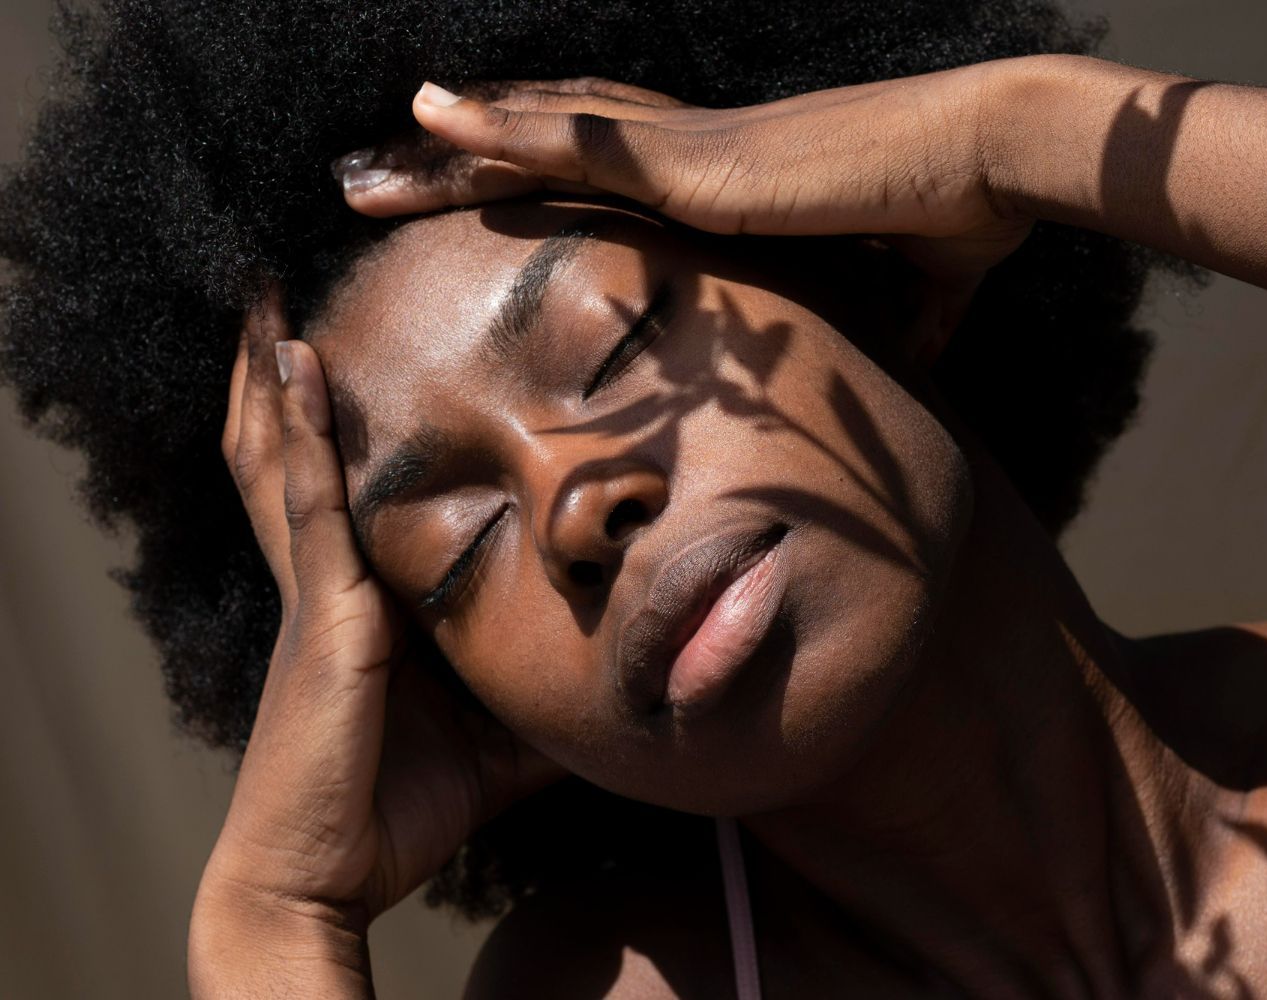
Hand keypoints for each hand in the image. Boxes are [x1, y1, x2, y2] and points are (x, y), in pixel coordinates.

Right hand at [191, 291, 562, 991]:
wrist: (330, 872)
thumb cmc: (405, 805)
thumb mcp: (501, 732)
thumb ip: (549, 689)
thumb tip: (633, 673)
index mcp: (367, 600)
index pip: (354, 491)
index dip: (341, 429)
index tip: (360, 363)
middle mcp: (332, 578)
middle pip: (302, 456)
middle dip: (292, 383)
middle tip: (288, 299)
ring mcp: (319, 587)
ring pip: (286, 457)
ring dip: (280, 378)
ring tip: (271, 300)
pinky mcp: (320, 606)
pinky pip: (305, 497)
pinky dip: (300, 428)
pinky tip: (294, 361)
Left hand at [339, 66, 1037, 358]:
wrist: (985, 162)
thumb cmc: (952, 214)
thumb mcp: (903, 293)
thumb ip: (887, 326)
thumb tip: (910, 367)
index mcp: (722, 186)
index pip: (604, 181)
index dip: (534, 187)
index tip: (476, 208)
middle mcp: (687, 155)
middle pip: (545, 152)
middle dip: (457, 175)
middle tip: (375, 189)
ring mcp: (684, 150)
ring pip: (536, 139)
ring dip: (444, 154)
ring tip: (359, 171)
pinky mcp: (694, 160)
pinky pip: (575, 139)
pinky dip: (500, 130)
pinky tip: (426, 116)